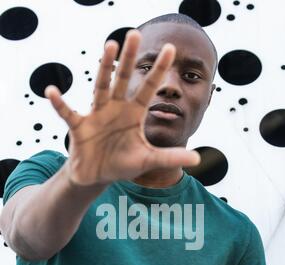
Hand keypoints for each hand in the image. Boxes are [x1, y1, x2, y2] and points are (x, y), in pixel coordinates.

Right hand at [44, 29, 200, 186]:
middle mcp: (116, 108)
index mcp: (133, 114)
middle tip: (135, 33)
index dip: (159, 71)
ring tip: (109, 46)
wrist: (98, 175)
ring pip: (100, 87)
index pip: (148, 89)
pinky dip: (60, 104)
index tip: (172, 49)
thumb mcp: (148, 161)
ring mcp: (97, 115)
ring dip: (104, 68)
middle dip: (129, 58)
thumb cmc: (122, 164)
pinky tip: (52, 91)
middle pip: (123, 79)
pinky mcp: (79, 126)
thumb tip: (197, 159)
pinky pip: (68, 112)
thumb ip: (170, 157)